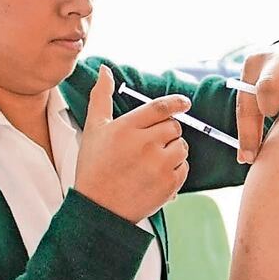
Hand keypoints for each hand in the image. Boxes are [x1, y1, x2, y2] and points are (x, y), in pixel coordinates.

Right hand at [74, 66, 190, 222]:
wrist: (98, 209)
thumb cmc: (94, 167)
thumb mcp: (94, 129)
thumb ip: (101, 96)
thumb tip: (105, 70)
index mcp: (126, 128)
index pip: (161, 108)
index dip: (176, 103)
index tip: (184, 103)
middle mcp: (144, 144)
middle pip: (173, 127)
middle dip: (166, 132)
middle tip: (149, 145)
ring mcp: (158, 165)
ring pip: (181, 146)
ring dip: (172, 150)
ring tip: (150, 161)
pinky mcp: (169, 184)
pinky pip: (184, 167)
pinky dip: (175, 169)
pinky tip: (155, 175)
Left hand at [236, 47, 278, 162]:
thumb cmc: (272, 88)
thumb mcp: (255, 101)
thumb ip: (250, 128)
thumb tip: (247, 158)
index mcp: (253, 66)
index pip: (247, 99)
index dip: (250, 130)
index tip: (253, 153)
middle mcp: (277, 57)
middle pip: (269, 82)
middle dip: (272, 103)